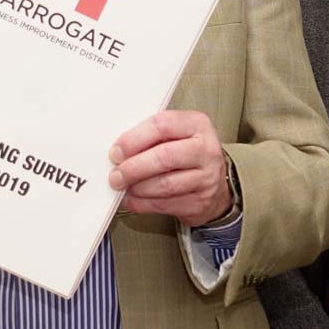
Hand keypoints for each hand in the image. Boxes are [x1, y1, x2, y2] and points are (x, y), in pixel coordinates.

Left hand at [108, 110, 231, 226]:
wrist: (213, 185)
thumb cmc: (186, 155)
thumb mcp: (176, 135)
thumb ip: (150, 137)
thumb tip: (117, 151)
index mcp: (197, 124)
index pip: (162, 125)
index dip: (134, 139)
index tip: (116, 151)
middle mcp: (206, 150)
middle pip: (165, 157)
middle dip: (133, 167)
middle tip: (115, 175)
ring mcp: (206, 178)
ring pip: (165, 184)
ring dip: (137, 188)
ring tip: (123, 187)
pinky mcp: (200, 202)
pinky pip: (165, 204)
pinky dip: (142, 203)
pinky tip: (131, 199)